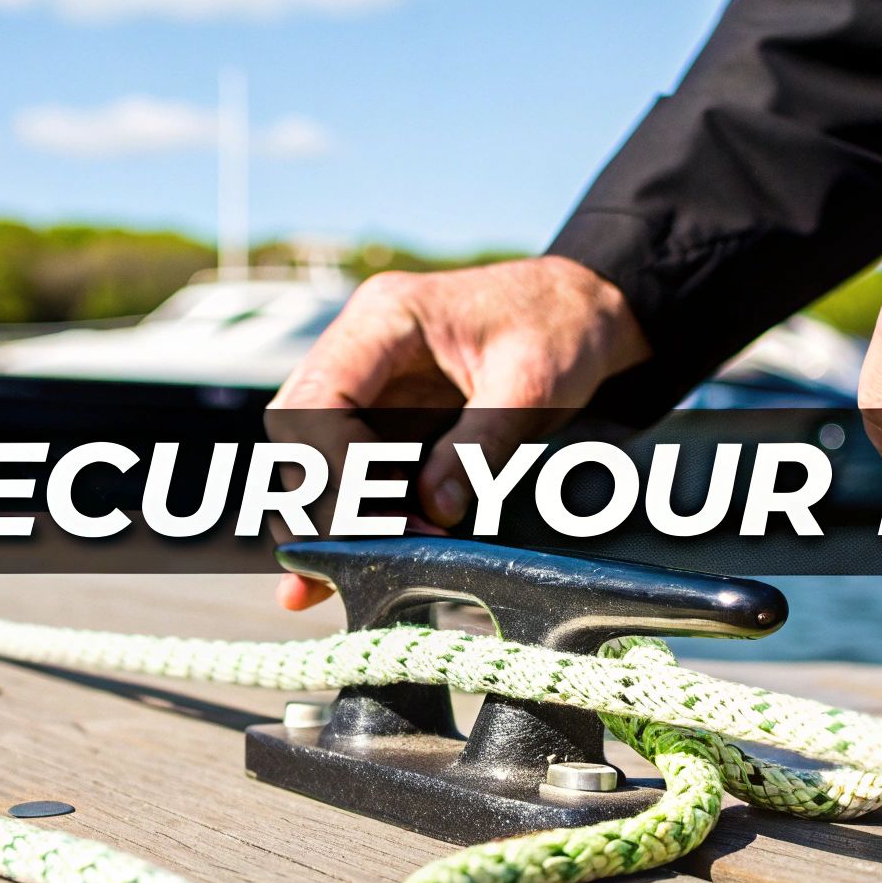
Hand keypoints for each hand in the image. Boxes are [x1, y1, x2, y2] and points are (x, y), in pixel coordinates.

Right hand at [267, 255, 648, 608]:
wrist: (583, 309)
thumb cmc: (560, 328)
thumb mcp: (532, 385)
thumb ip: (479, 447)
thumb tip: (434, 513)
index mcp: (384, 318)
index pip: (318, 399)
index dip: (333, 466)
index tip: (377, 520)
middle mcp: (360, 346)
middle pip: (297, 431)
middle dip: (320, 500)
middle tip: (354, 559)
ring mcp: (367, 381)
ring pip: (314, 455)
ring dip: (331, 516)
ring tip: (349, 573)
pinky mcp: (384, 415)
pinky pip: (351, 468)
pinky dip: (356, 513)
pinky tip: (360, 560)